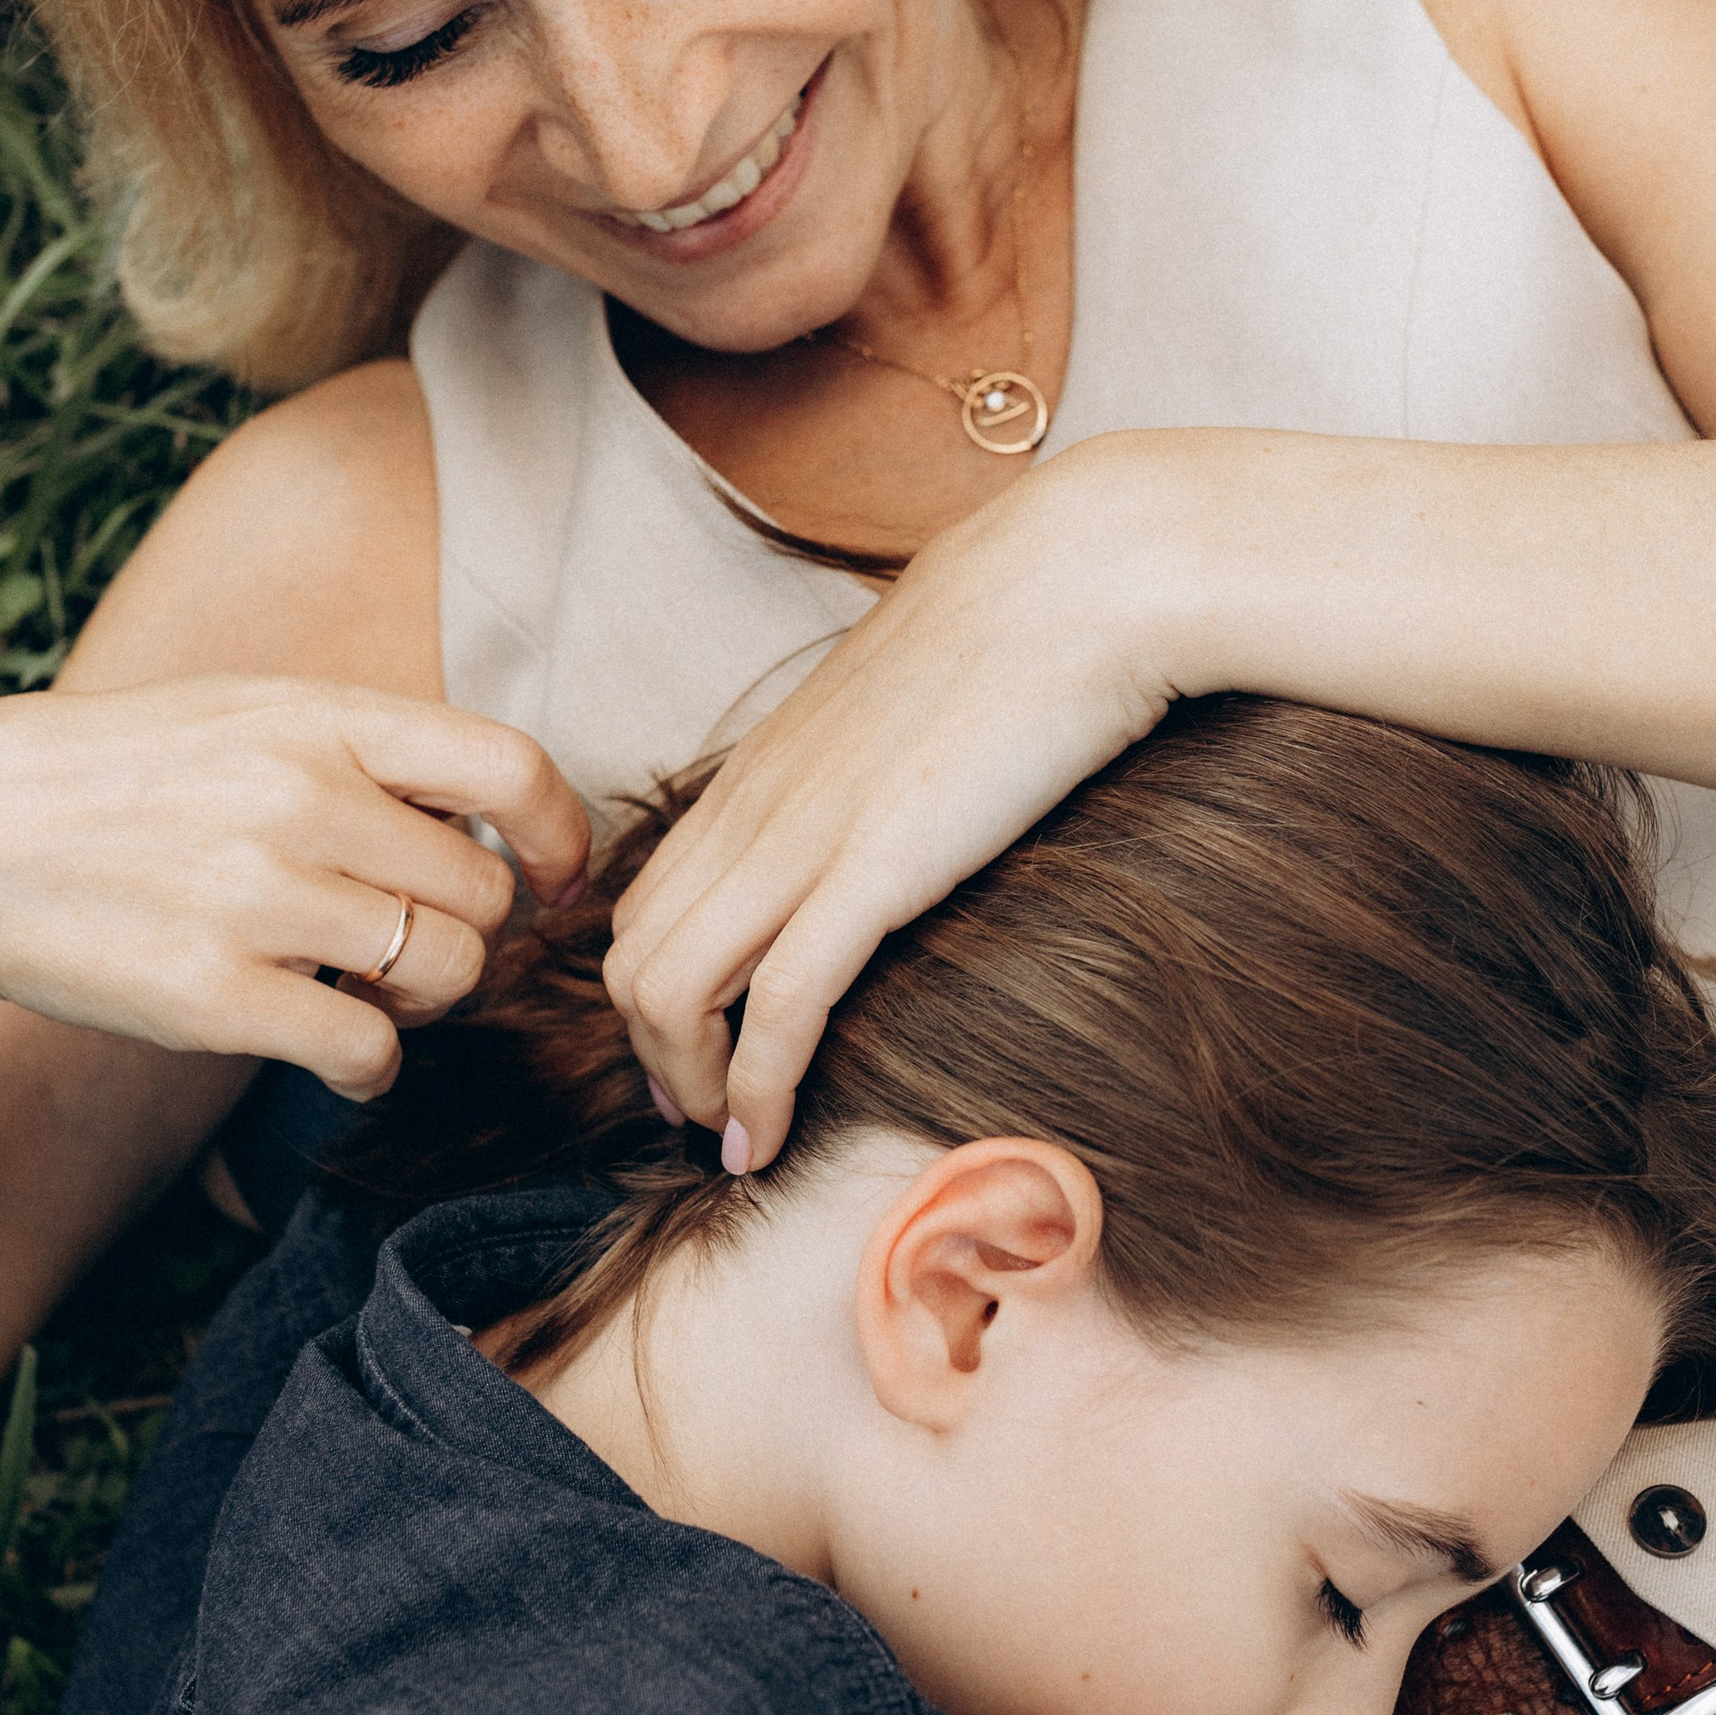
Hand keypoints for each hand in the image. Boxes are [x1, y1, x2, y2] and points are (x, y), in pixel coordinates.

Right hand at [0, 676, 592, 1099]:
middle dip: (470, 933)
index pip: (511, 766)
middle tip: (409, 946)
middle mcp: (299, 798)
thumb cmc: (117, 781)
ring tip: (365, 991)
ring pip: (445, 975)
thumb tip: (507, 809)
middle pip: (485, 893)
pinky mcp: (214, 996)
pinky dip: (372, 1069)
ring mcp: (257, 898)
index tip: (557, 877)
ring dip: (425, 1001)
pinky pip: (371, 1054)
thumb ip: (367, 749)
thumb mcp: (243, 715)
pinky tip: (335, 1054)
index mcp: (316, 717)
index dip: (563, 834)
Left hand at [603, 446, 1180, 1166]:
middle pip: (631, 959)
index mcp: (762, 768)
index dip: (652, 998)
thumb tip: (893, 799)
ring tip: (735, 1138)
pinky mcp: (873, 869)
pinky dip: (757, 1089)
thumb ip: (869, 764)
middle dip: (653, 1058)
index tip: (703, 1056)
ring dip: (690, 1085)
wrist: (1084, 577)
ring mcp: (804, 836)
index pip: (645, 902)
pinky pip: (777, 1005)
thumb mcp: (910, 704)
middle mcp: (756, 805)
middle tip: (709, 1116)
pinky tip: (771, 1134)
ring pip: (668, 990)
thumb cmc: (1024, 633)